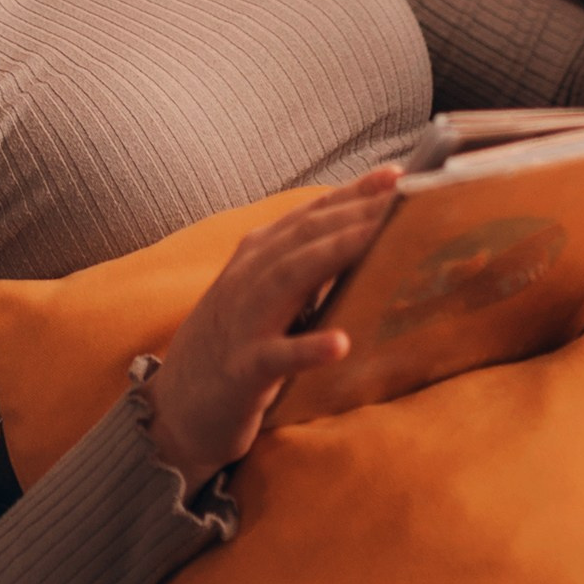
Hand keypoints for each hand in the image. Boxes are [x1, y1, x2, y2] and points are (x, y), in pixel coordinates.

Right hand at [139, 168, 399, 489]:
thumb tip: (365, 243)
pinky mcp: (243, 371)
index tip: (398, 176)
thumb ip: (304, 267)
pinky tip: (340, 343)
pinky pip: (276, 356)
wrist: (176, 407)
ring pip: (289, 277)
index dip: (353, 193)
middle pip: (306, 236)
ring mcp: (243, 322)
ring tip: (378, 239)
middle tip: (407, 199)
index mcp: (257, 257)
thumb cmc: (235, 345)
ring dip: (335, 253)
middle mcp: (248, 278)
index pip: (311, 216)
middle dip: (355, 213)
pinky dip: (307, 347)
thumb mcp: (265, 297)